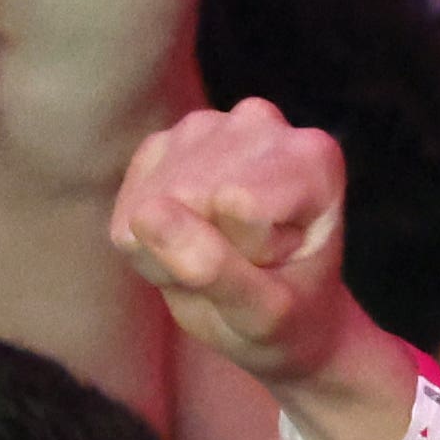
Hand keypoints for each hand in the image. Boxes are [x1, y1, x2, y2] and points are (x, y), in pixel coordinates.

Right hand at [111, 100, 365, 387]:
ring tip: (222, 256)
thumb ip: (215, 268)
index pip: (243, 206)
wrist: (276, 316)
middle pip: (191, 200)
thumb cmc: (290, 314)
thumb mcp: (266, 313)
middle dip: (208, 252)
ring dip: (176, 252)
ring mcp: (204, 127)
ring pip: (152, 205)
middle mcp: (259, 123)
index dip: (251, 253)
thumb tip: (147, 215)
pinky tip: (189, 242)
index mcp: (311, 155)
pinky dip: (148, 247)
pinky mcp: (157, 148)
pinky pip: (127, 215)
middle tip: (246, 265)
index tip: (280, 259)